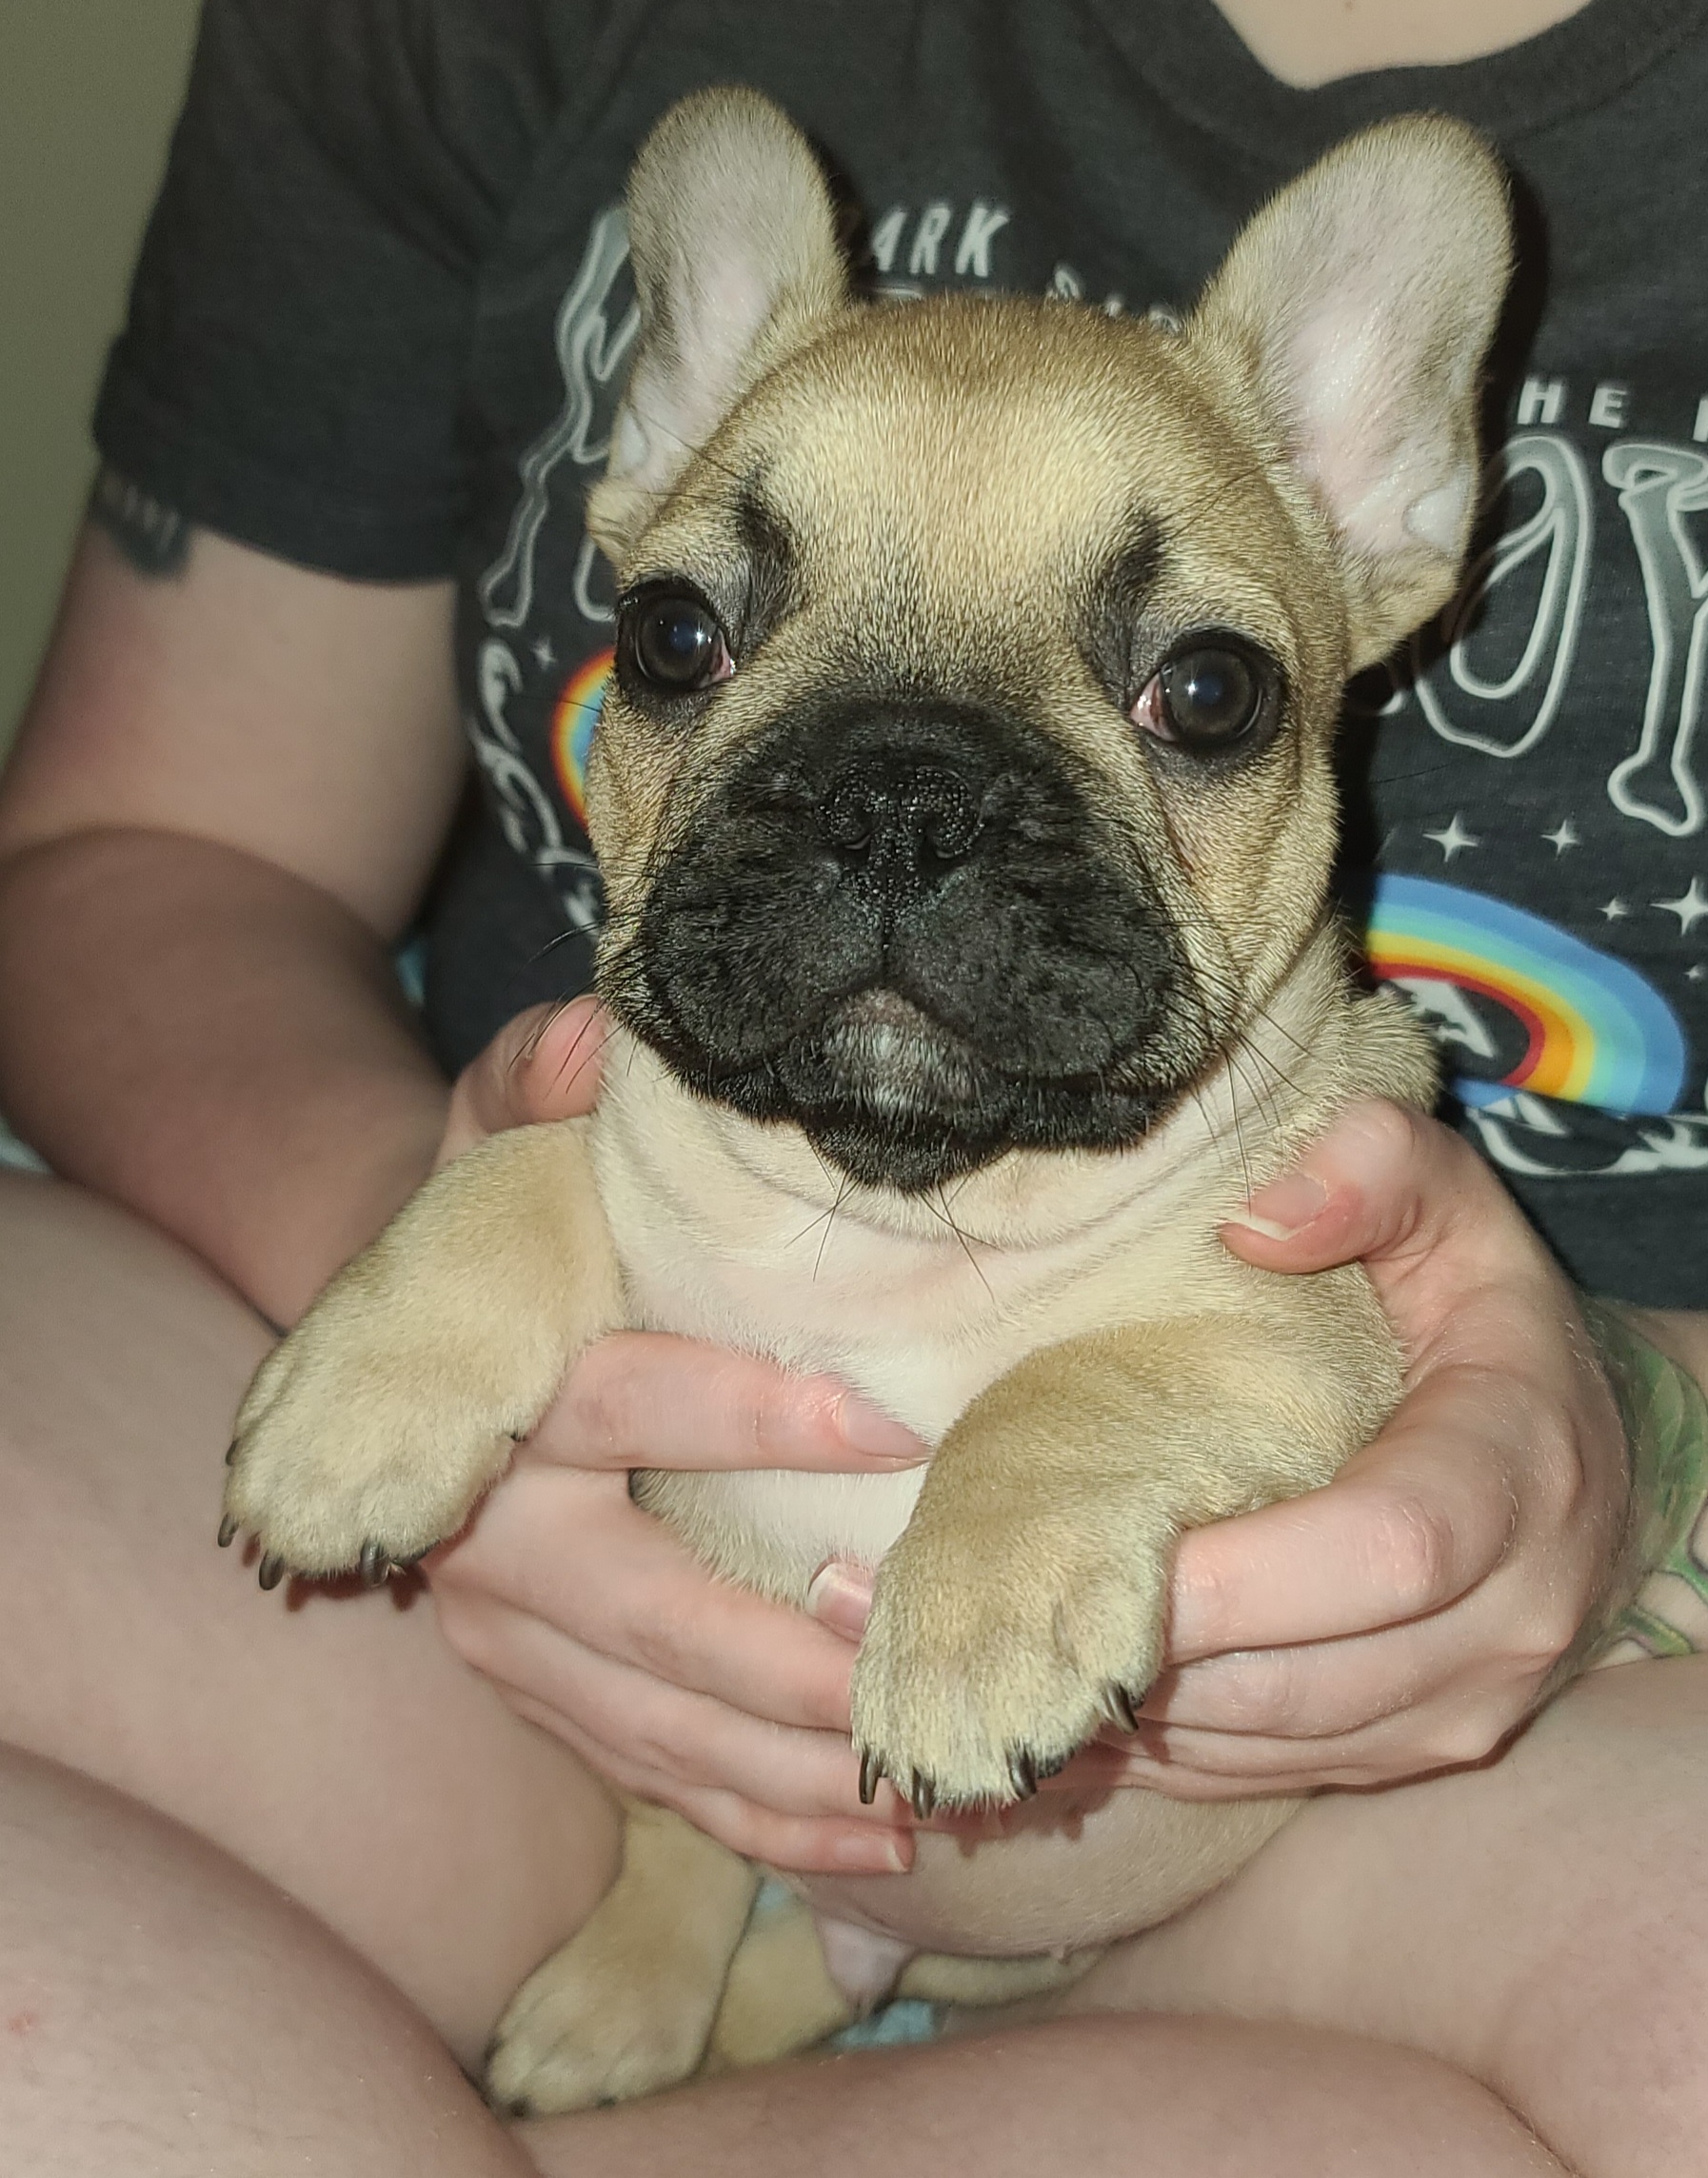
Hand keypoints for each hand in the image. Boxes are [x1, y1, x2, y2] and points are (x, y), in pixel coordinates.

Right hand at [424, 1000, 927, 1873]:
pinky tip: (879, 1841)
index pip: (613, 1404)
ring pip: (659, 1726)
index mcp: (483, 1395)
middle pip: (648, 1610)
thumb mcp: (497, 1145)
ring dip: (801, 1765)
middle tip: (930, 1653)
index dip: (743, 1413)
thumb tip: (604, 1041)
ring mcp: (510, 1640)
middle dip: (796, 1651)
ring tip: (938, 1777)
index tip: (887, 1425)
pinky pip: (655, 1782)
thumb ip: (537, 1081)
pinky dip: (764, 1824)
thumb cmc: (489, 1239)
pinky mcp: (546, 1699)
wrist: (401, 1364)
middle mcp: (484, 1538)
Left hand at [815, 1099, 1629, 1802]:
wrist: (1576, 1449)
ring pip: (1275, 1746)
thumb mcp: (1449, 1206)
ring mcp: (1465, 1704)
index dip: (1241, 1573)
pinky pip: (1268, 1778)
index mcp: (1517, 1468)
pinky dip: (1157, 1755)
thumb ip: (1372, 1169)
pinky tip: (1053, 1707)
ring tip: (989, 1661)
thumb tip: (1256, 1222)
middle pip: (1308, 1679)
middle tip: (994, 1611)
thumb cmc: (1482, 1312)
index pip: (1387, 1550)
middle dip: (1146, 1659)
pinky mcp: (1411, 1751)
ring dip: (1131, 1720)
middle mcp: (1512, 1614)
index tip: (1099, 1547)